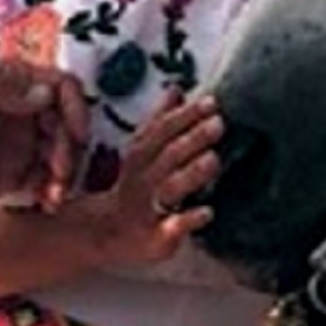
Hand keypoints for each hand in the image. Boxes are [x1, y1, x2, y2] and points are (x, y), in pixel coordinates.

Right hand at [82, 89, 221, 266]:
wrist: (107, 234)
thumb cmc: (135, 188)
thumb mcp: (142, 152)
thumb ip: (161, 121)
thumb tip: (177, 89)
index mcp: (141, 156)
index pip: (162, 131)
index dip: (185, 116)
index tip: (210, 103)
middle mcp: (143, 179)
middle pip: (168, 155)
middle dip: (192, 138)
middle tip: (218, 124)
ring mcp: (149, 207)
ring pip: (170, 188)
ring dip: (191, 173)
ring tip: (213, 159)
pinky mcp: (157, 236)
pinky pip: (172, 228)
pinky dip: (188, 220)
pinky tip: (207, 212)